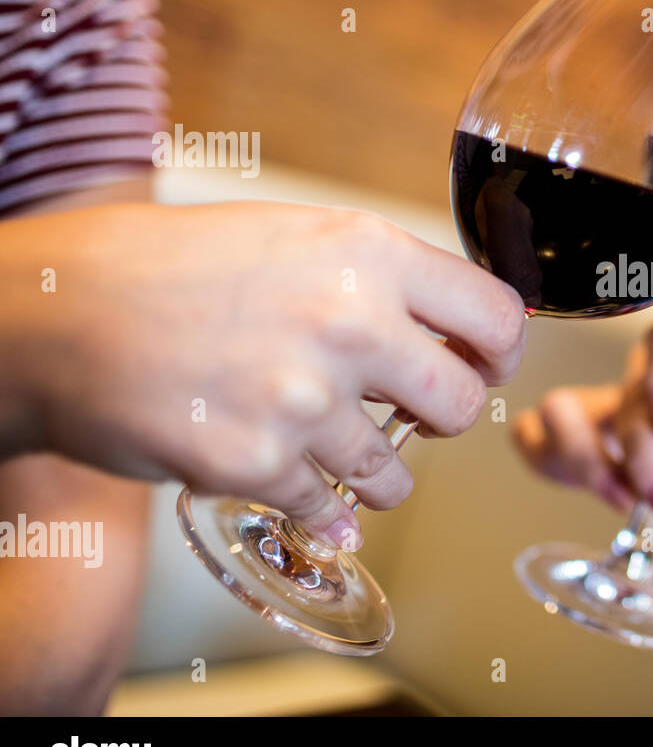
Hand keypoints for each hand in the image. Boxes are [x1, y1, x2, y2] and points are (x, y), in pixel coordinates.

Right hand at [0, 201, 525, 546]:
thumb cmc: (176, 267)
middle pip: (464, 403)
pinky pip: (330, 510)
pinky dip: (322, 509)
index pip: (499, 316)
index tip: (481, 364)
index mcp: (369, 253)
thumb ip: (381, 278)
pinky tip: (302, 488)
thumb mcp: (297, 236)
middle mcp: (350, 323)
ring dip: (376, 472)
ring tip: (332, 446)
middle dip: (443, 417)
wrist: (59, 311)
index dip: (500, 350)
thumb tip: (456, 329)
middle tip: (413, 413)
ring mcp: (304, 399)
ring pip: (398, 474)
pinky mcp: (257, 463)